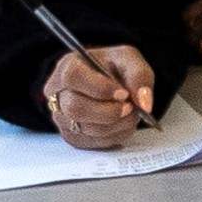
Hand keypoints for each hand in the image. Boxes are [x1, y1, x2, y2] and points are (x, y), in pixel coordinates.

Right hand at [46, 42, 162, 147]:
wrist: (110, 84)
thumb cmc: (113, 68)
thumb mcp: (129, 59)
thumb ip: (139, 75)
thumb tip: (144, 103)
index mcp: (68, 66)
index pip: (73, 77)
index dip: (100, 88)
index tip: (124, 94)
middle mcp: (57, 92)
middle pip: (75, 108)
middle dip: (109, 112)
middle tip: (130, 107)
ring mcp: (61, 116)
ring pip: (84, 129)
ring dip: (116, 125)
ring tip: (130, 115)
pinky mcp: (71, 135)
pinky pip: (92, 142)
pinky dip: (114, 136)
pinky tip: (122, 124)